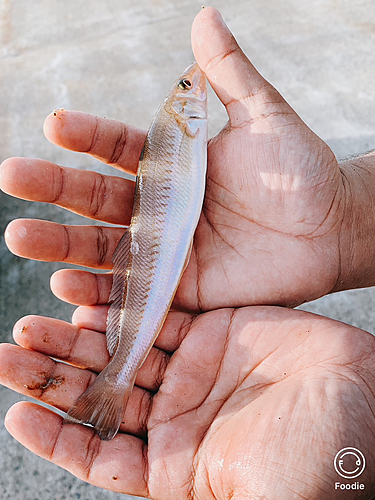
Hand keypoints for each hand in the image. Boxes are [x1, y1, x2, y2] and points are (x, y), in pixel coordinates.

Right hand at [1, 7, 351, 311]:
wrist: (330, 229)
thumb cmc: (300, 171)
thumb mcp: (264, 117)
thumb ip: (229, 74)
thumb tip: (205, 16)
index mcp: (172, 166)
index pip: (117, 148)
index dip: (86, 136)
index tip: (54, 125)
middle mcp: (159, 210)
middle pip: (96, 201)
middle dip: (53, 190)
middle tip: (11, 178)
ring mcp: (166, 253)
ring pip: (104, 250)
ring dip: (62, 246)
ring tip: (22, 238)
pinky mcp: (179, 291)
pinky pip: (134, 296)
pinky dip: (100, 297)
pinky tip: (67, 291)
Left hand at [1, 305, 374, 497]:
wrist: (367, 401)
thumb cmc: (319, 464)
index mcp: (178, 469)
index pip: (100, 453)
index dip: (57, 437)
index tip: (17, 411)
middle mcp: (178, 418)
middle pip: (102, 396)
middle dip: (55, 375)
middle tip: (11, 351)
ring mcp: (194, 371)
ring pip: (123, 352)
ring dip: (79, 339)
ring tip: (35, 324)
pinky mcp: (214, 331)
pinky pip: (159, 317)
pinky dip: (127, 310)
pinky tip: (92, 300)